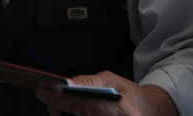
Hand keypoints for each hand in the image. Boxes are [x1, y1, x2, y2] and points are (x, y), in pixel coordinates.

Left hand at [36, 72, 176, 115]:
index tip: (43, 93)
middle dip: (59, 109)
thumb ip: (88, 82)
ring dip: (65, 114)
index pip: (83, 107)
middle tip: (51, 98)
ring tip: (63, 106)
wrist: (149, 112)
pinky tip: (73, 112)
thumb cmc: (130, 96)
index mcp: (120, 111)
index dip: (60, 100)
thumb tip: (66, 83)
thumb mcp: (112, 80)